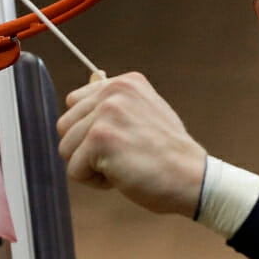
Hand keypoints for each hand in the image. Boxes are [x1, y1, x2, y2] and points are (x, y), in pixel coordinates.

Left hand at [57, 72, 206, 216]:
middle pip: (65, 126)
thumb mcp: (145, 113)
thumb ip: (115, 100)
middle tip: (124, 155)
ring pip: (66, 149)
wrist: (193, 178)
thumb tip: (92, 77)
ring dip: (91, 166)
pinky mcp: (100, 139)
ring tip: (124, 164)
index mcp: (124, 82)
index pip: (75, 102)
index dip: (90, 130)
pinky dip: (96, 182)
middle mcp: (113, 91)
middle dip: (87, 149)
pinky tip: (124, 176)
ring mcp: (106, 113)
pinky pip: (74, 170)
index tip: (122, 139)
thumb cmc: (169, 154)